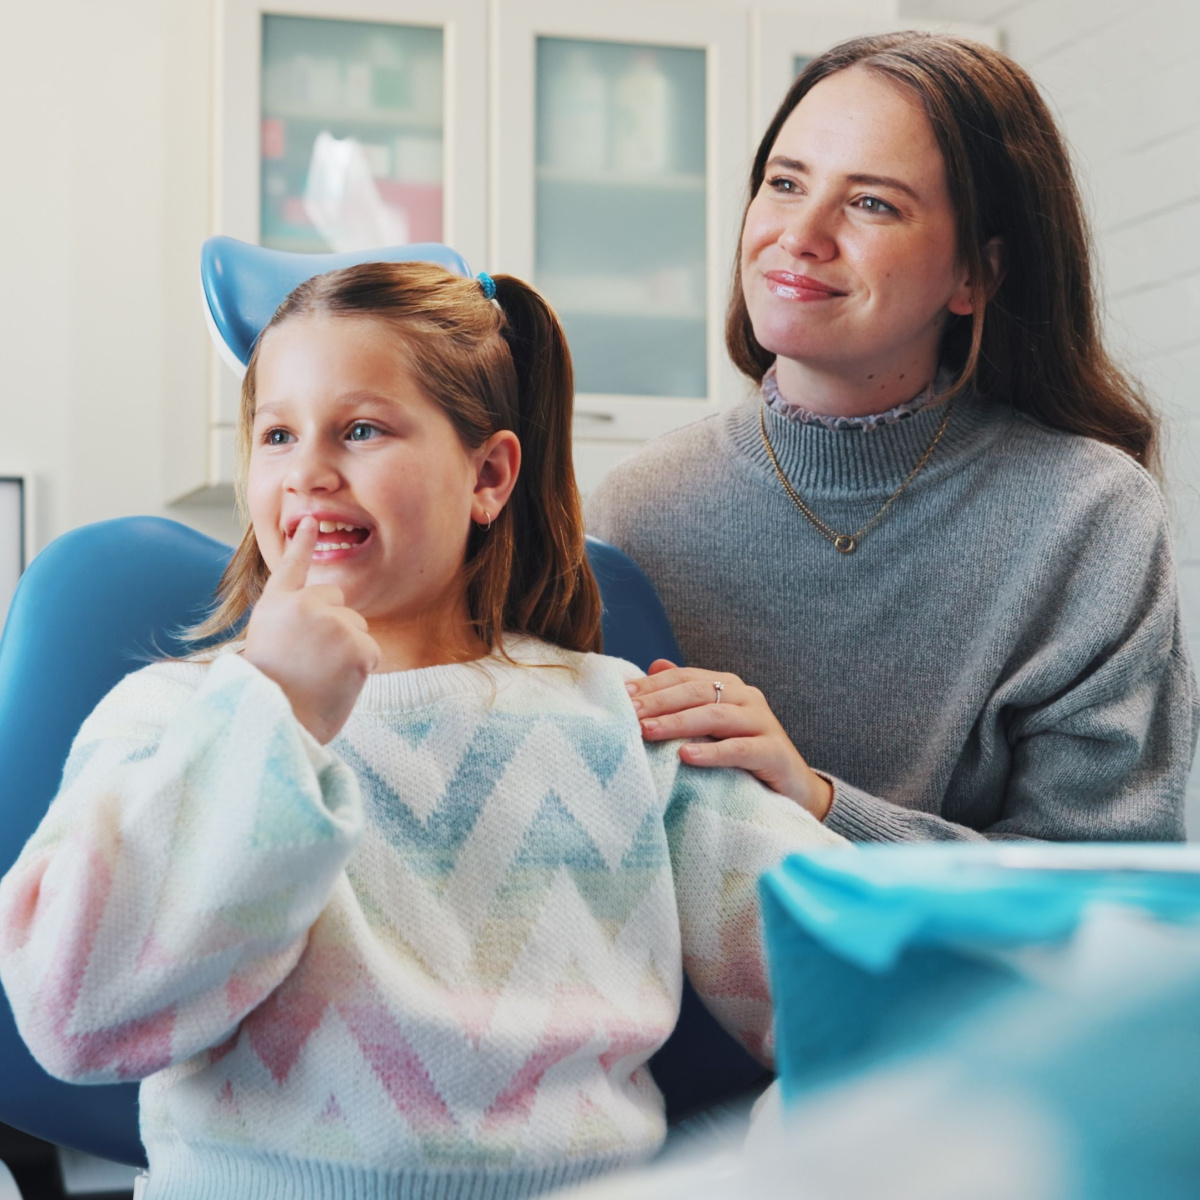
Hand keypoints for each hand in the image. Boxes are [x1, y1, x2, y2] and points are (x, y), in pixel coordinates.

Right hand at [243, 516, 380, 743]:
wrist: (270, 722)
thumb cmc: (268, 695)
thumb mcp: (269, 647)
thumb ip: (292, 624)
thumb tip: (324, 618)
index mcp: (276, 605)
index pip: (292, 566)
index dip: (302, 543)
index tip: (311, 521)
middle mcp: (304, 605)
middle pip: (339, 605)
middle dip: (334, 630)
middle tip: (309, 664)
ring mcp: (332, 622)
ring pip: (358, 630)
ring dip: (347, 653)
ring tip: (318, 677)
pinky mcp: (357, 644)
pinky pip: (371, 653)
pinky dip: (360, 670)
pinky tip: (335, 684)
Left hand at [627, 660, 833, 819]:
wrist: (793, 786)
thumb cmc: (743, 753)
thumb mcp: (711, 725)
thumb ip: (686, 696)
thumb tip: (653, 665)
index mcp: (728, 685)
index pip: (685, 677)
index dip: (653, 684)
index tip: (621, 695)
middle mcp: (746, 697)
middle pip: (697, 692)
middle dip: (659, 701)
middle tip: (629, 713)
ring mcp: (762, 722)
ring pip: (715, 716)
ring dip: (678, 723)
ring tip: (648, 732)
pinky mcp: (774, 751)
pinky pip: (740, 749)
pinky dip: (712, 752)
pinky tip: (686, 757)